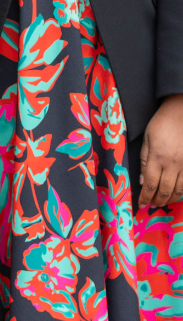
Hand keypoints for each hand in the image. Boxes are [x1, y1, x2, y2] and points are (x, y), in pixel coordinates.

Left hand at [139, 94, 182, 208]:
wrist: (182, 113)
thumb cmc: (161, 124)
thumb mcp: (147, 140)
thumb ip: (144, 161)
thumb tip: (142, 182)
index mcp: (157, 157)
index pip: (150, 185)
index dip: (145, 198)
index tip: (141, 205)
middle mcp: (173, 164)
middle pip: (165, 190)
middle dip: (157, 201)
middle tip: (151, 206)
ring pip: (179, 190)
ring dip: (170, 199)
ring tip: (162, 202)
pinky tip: (176, 194)